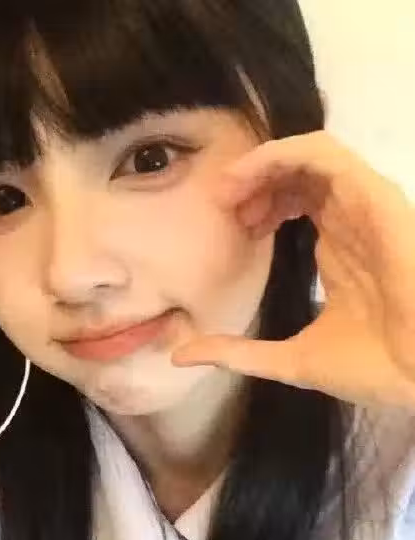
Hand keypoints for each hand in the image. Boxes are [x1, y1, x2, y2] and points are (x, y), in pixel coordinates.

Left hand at [172, 131, 414, 408]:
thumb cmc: (375, 368)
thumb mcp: (290, 360)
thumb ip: (236, 353)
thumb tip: (180, 355)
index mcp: (338, 249)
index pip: (296, 202)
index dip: (257, 202)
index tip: (228, 222)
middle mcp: (349, 223)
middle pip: (298, 175)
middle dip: (254, 181)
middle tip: (223, 203)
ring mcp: (362, 209)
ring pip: (310, 156)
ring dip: (263, 164)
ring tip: (231, 188)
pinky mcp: (375, 201)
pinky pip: (329, 156)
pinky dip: (285, 154)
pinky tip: (254, 173)